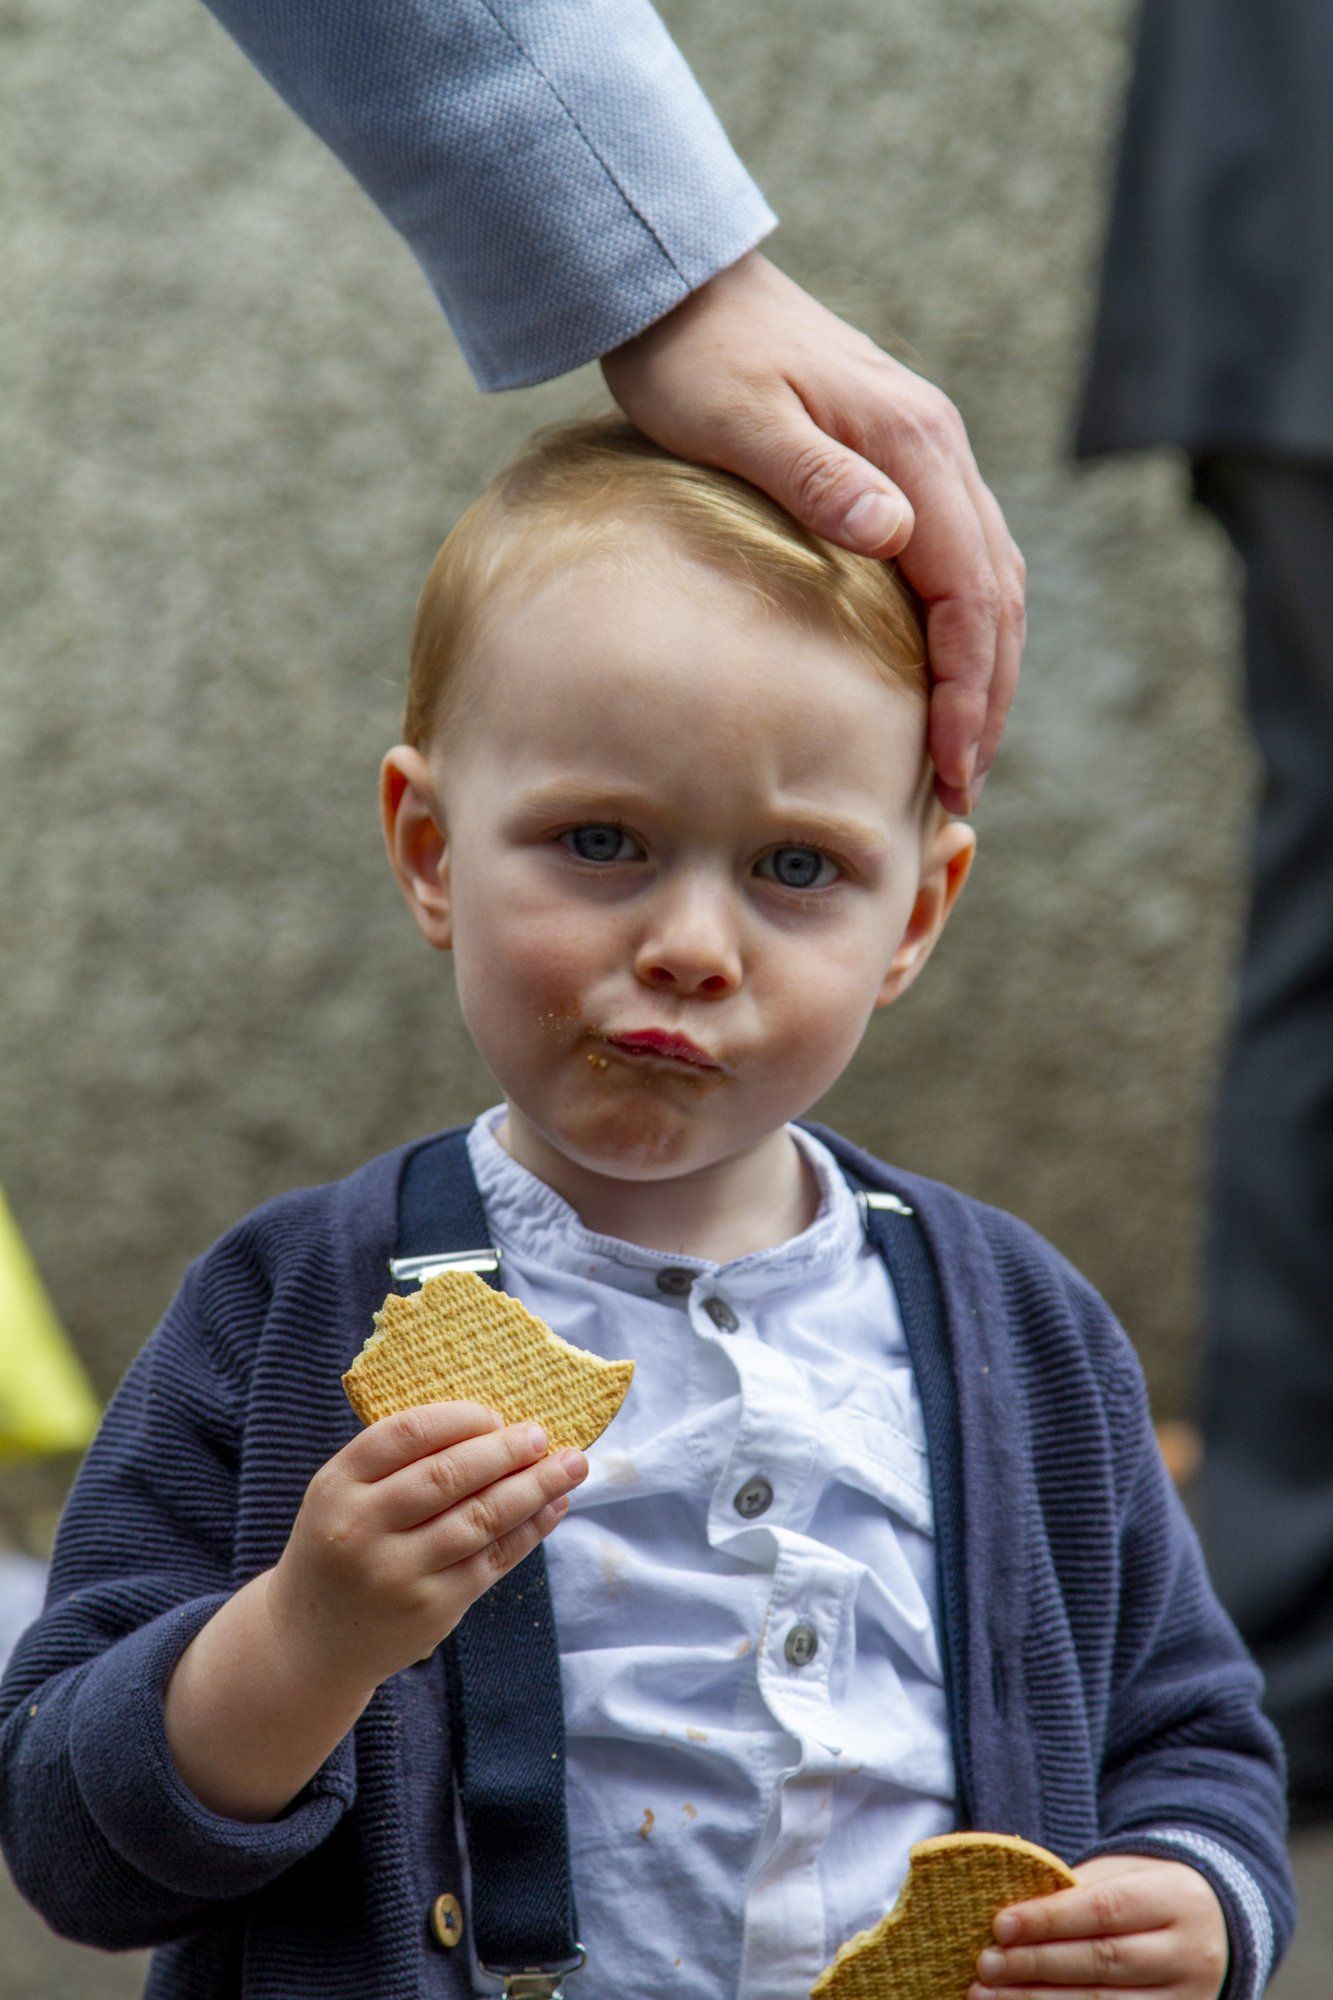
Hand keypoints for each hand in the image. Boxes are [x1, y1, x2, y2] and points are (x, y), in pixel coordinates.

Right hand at [266, 1401, 587, 1695]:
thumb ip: (397, 1462)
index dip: (458, 1418)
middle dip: (505, 1451)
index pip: (406, 1434)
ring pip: (479, 1519)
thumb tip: (490, 1424)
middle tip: (542, 1433)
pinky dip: (529, 1530)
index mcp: (338, 1485)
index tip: (495, 1413)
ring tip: (570, 1465)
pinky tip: (552, 1507)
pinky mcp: (431, 1609)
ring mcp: (398, 1573)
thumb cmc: (340, 1546)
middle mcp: (362, 1529)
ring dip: (534, 1488)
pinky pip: (491, 1560)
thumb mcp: (343, 1495)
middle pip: (449, 1476)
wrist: (311, 1641)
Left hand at [600, 249, 1023, 814]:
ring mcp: (927, 458)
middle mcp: (938, 453)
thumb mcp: (740, 418)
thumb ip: (816, 478)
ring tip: (962, 754)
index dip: (969, 688)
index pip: (969, 592)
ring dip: (985, 673)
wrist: (685, 287)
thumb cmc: (694, 359)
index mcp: (913, 447)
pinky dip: (965, 632)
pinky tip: (940, 680)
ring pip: (990, 583)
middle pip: (997, 599)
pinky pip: (961, 563)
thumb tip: (896, 533)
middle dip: (989, 700)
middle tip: (961, 790)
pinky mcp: (903, 465)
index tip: (954, 764)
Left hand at [968, 1853, 1228, 1999]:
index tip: (1000, 1925)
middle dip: (1037, 1965)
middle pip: (1103, 1962)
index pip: (1105, 1910)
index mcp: (1176, 1899)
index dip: (1049, 1919)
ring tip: (989, 1995)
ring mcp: (1187, 1999)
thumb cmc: (1145, 1893)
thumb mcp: (1121, 1875)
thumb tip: (1012, 1918)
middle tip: (986, 1964)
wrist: (1211, 1928)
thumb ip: (1075, 1891)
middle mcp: (1191, 1954)